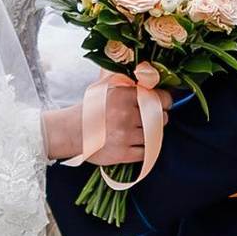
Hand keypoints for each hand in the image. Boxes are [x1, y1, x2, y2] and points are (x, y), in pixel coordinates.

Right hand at [43, 70, 169, 175]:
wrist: (71, 132)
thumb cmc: (90, 110)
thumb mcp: (107, 90)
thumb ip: (128, 86)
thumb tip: (152, 82)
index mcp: (123, 96)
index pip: (158, 98)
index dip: (165, 101)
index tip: (165, 104)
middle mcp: (126, 115)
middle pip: (160, 118)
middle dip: (159, 118)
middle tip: (151, 119)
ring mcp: (125, 136)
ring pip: (154, 135)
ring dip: (151, 134)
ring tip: (138, 131)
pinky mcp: (123, 154)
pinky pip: (147, 151)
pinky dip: (145, 148)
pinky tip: (135, 143)